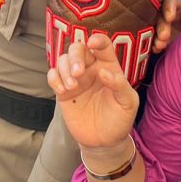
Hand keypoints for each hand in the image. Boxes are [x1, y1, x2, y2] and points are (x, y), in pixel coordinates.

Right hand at [46, 35, 138, 151]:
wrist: (105, 142)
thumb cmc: (120, 119)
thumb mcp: (128, 103)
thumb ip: (120, 85)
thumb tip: (103, 71)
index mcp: (108, 66)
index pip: (102, 45)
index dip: (97, 40)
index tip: (92, 43)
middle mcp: (90, 68)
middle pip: (77, 48)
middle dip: (75, 56)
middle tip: (78, 73)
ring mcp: (75, 79)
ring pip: (63, 59)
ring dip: (64, 69)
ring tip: (72, 87)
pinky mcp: (63, 91)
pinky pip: (53, 75)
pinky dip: (54, 78)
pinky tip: (62, 90)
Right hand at [152, 0, 180, 54]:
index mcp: (177, 6)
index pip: (169, 2)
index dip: (167, 8)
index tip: (170, 18)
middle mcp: (166, 15)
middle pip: (159, 16)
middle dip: (161, 26)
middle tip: (164, 36)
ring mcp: (161, 28)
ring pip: (154, 29)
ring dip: (155, 36)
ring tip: (160, 45)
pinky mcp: (160, 40)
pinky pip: (153, 40)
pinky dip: (153, 45)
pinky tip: (156, 49)